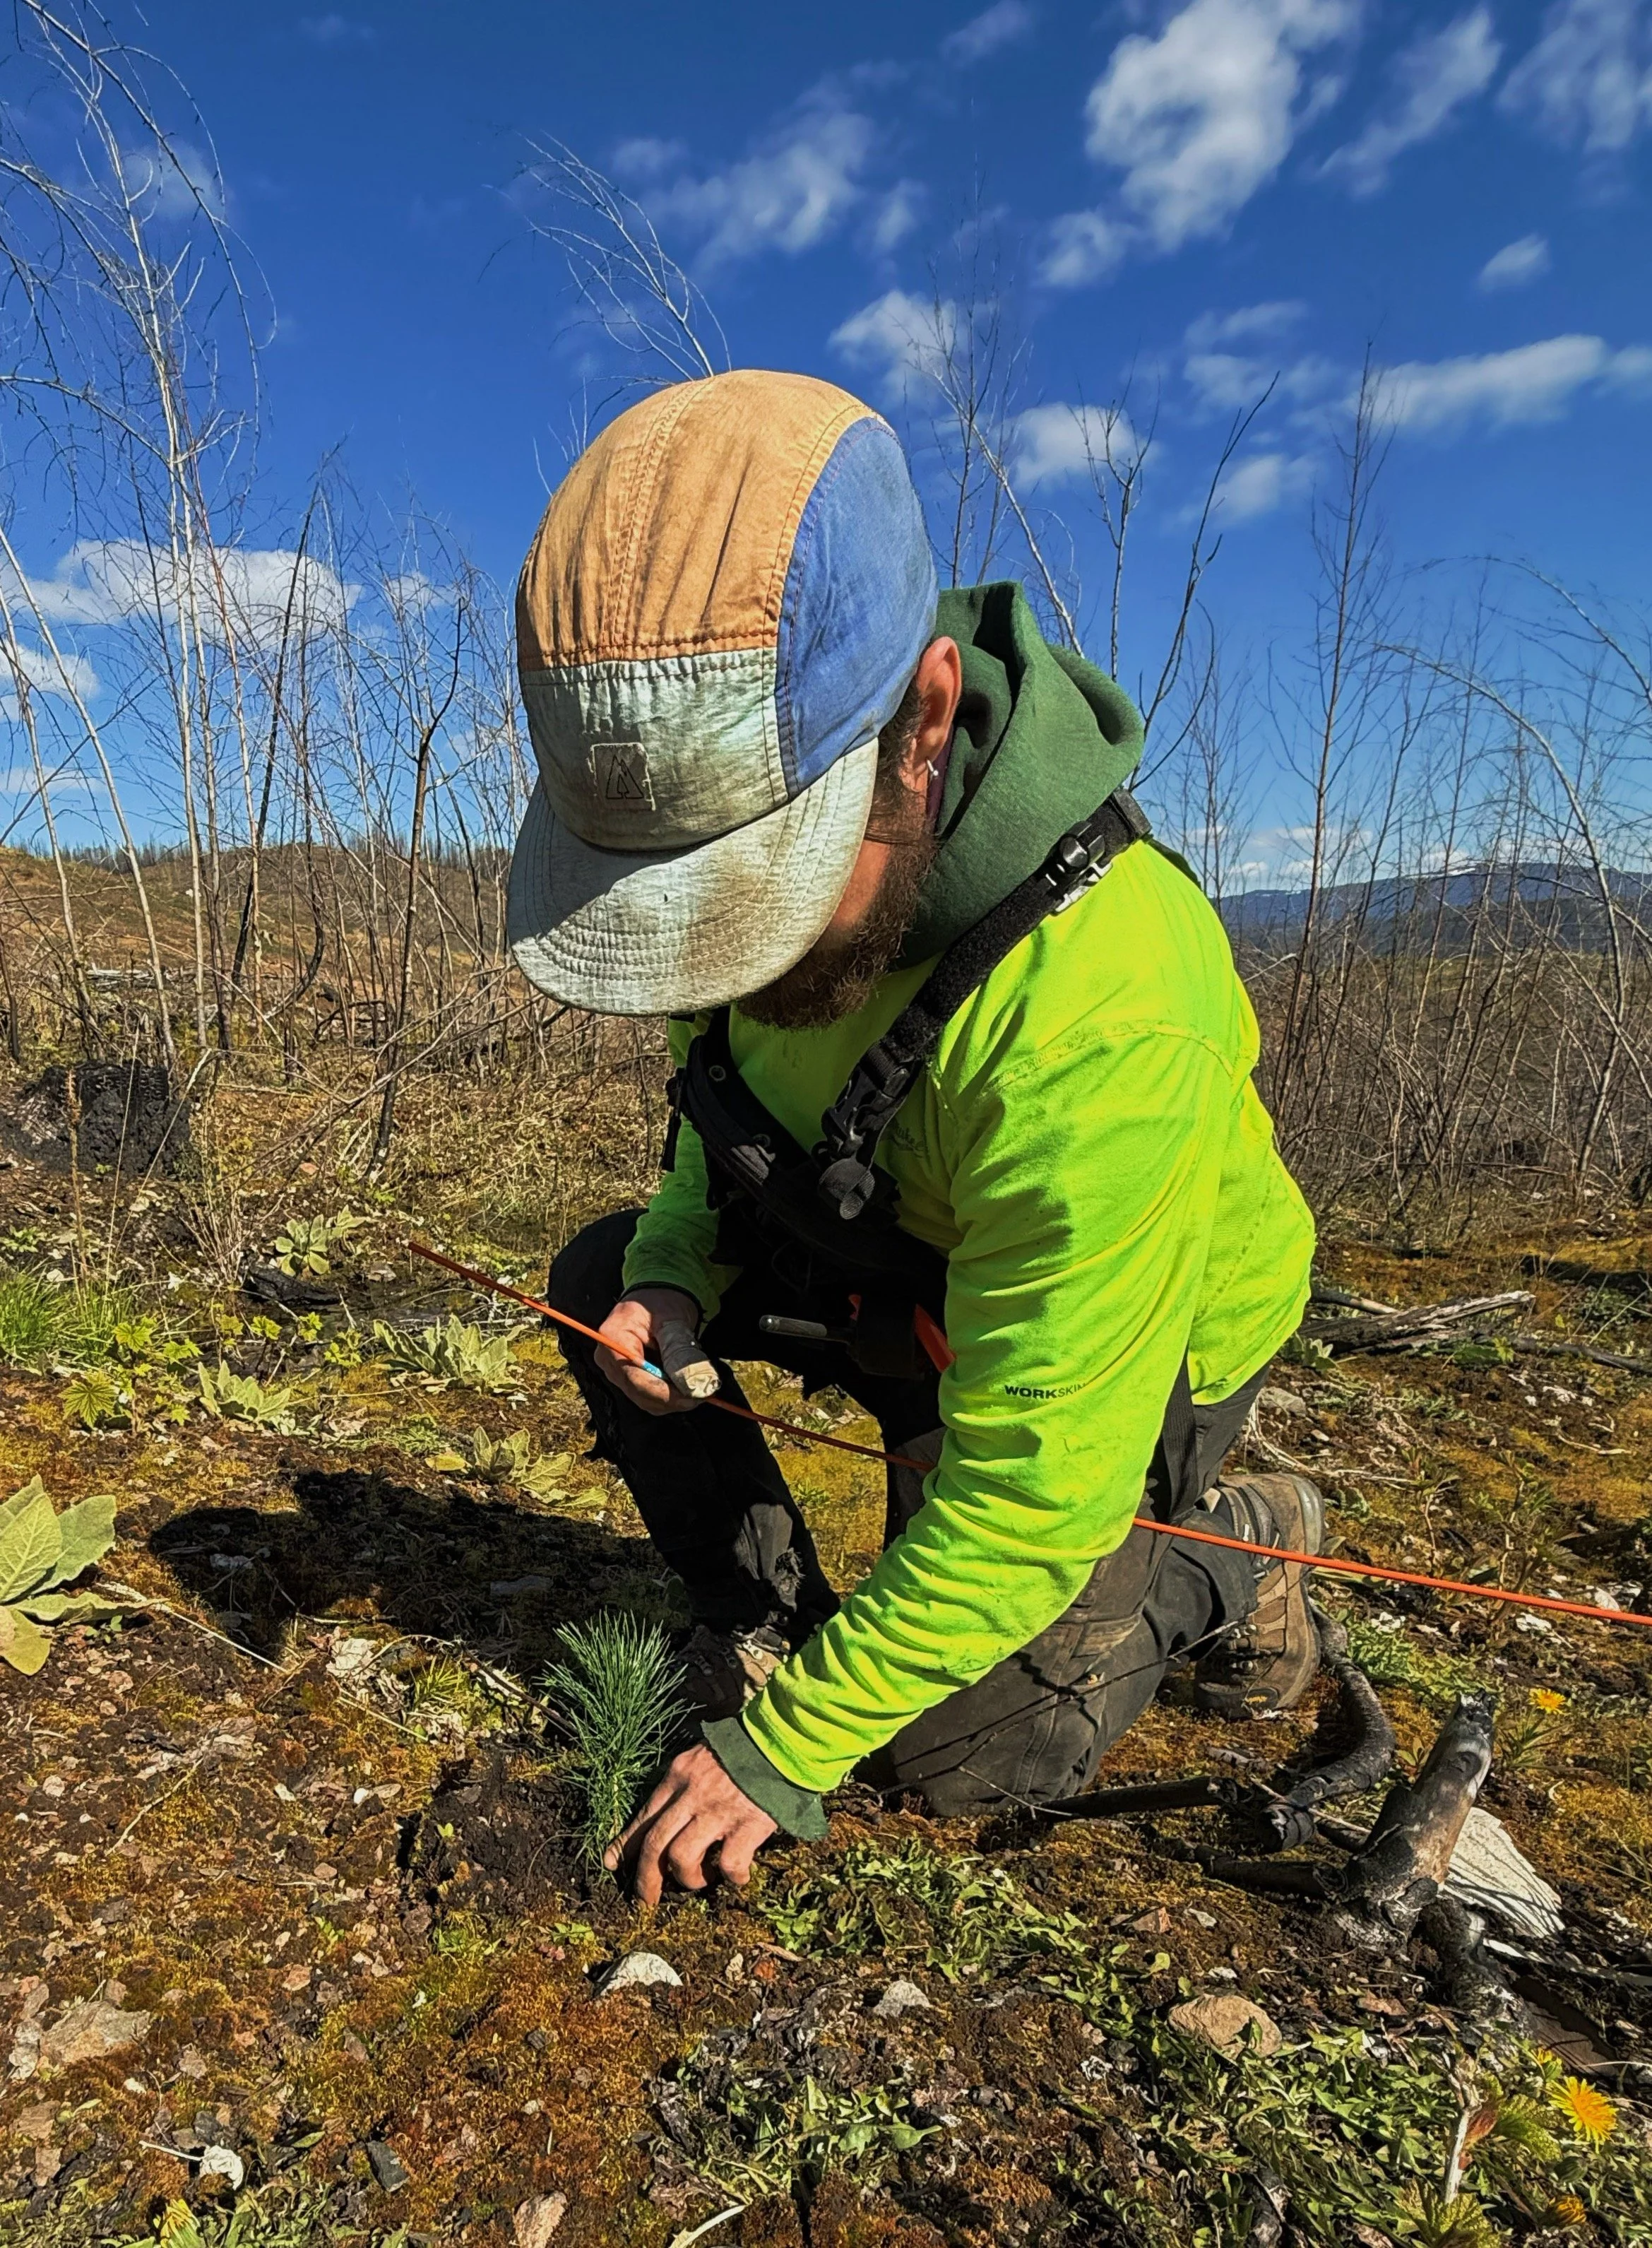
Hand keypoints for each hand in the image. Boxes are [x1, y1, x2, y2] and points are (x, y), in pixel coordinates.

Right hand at [595, 1287, 718, 1415]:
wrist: (655, 1295)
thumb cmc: (661, 1301)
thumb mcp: (673, 1319)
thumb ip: (679, 1351)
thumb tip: (691, 1385)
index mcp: (612, 1338)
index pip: (636, 1378)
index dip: (665, 1393)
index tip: (692, 1396)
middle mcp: (607, 1357)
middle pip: (638, 1392)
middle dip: (671, 1398)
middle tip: (701, 1393)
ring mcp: (615, 1369)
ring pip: (643, 1398)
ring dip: (671, 1400)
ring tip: (696, 1389)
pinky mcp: (626, 1376)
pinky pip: (646, 1395)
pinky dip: (667, 1396)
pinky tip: (683, 1387)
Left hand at [605, 1743, 777, 1904]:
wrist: (782, 1739)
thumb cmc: (743, 1749)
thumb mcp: (702, 1756)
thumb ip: (684, 1782)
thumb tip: (668, 1816)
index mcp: (679, 1775)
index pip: (644, 1815)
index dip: (626, 1844)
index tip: (613, 1862)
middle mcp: (692, 1794)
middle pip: (655, 1844)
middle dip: (646, 1878)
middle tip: (644, 1900)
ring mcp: (718, 1811)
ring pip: (682, 1858)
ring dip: (687, 1879)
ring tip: (700, 1882)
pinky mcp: (746, 1826)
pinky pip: (728, 1864)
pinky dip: (731, 1877)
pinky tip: (737, 1877)